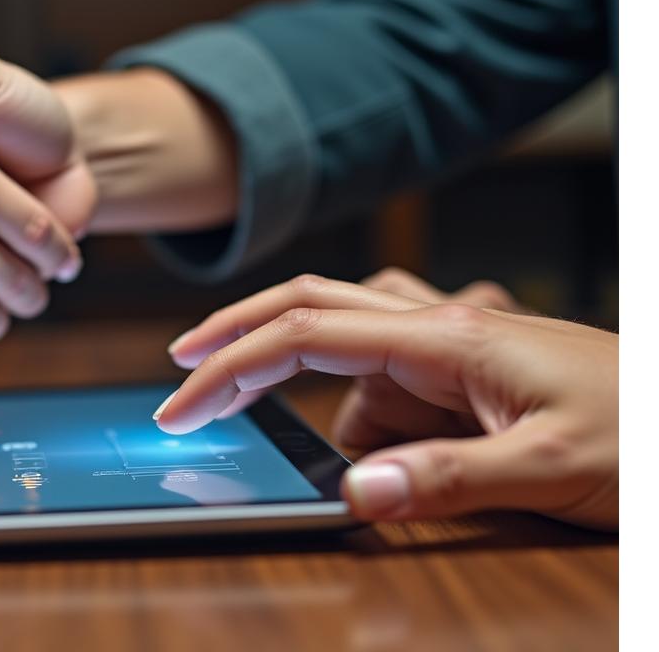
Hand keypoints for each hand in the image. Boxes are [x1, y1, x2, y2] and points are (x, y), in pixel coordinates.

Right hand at [158, 273, 617, 528]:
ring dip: (330, 397)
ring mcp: (460, 342)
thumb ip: (452, 479)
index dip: (233, 365)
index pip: (307, 334)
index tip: (183, 405)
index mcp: (449, 338)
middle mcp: (445, 326)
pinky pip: (395, 370)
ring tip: (361, 458)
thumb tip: (355, 493)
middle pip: (312, 302)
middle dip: (239, 332)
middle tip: (183, 368)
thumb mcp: (554, 469)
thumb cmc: (647, 436)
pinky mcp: (474, 367)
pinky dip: (373, 405)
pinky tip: (402, 442)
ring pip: (354, 347)